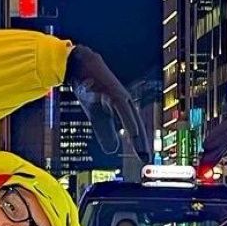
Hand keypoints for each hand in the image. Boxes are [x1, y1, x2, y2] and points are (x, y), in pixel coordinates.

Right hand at [65, 45, 152, 163]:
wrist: (79, 65)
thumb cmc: (90, 89)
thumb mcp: (96, 116)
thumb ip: (105, 132)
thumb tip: (113, 151)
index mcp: (124, 108)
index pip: (135, 128)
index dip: (140, 144)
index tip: (144, 159)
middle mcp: (126, 102)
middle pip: (137, 124)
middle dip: (142, 143)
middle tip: (147, 159)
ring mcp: (120, 95)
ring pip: (132, 117)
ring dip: (138, 134)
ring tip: (143, 150)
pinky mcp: (112, 90)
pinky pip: (122, 108)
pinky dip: (128, 120)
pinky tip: (132, 132)